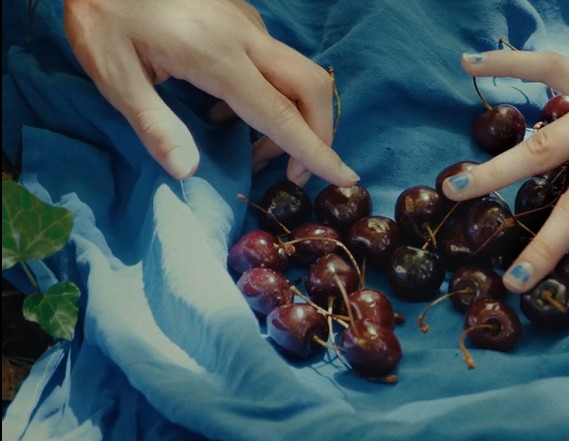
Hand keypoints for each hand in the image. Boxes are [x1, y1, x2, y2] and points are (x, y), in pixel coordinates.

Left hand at [63, 0, 358, 185]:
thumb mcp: (114, 76)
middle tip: (293, 173)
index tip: (346, 177)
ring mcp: (248, 24)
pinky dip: (273, 96)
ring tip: (254, 150)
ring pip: (298, 74)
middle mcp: (246, 37)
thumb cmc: (103, 17)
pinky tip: (229, 110)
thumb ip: (155, 125)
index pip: (280, 113)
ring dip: (295, 118)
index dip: (315, 150)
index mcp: (218, 56)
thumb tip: (188, 173)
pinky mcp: (242, 18)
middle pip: (311, 87)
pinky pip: (276, 63)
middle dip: (318, 134)